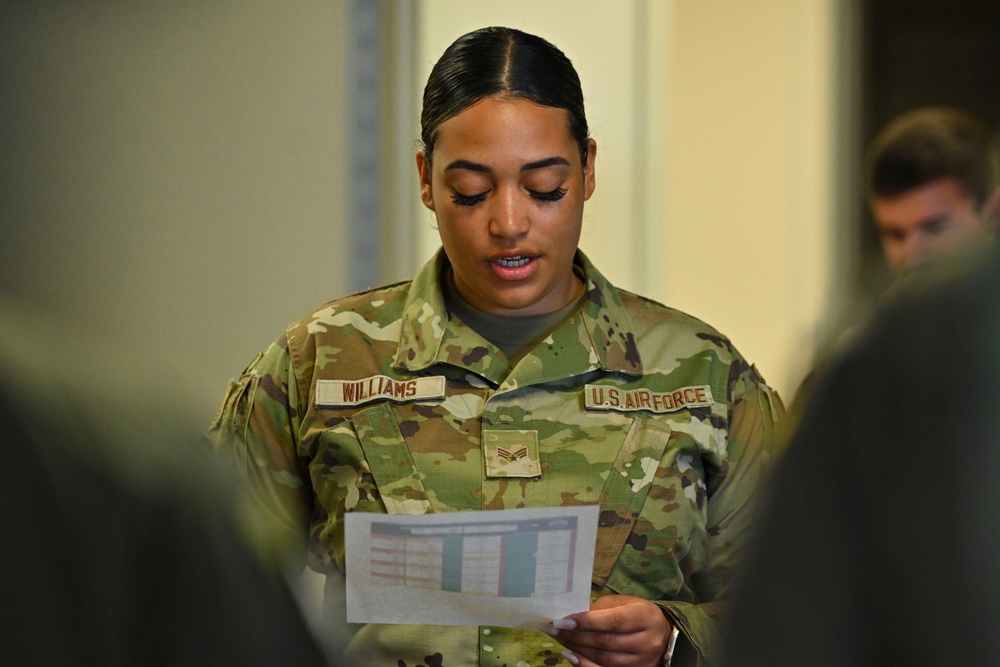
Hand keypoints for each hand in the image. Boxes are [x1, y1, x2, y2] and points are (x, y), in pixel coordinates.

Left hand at [544, 594, 671, 666]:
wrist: (661, 634)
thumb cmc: (637, 613)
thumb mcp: (623, 603)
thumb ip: (600, 609)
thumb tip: (572, 617)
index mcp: (645, 617)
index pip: (613, 621)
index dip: (586, 622)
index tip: (563, 621)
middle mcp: (647, 641)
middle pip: (606, 641)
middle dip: (576, 635)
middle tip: (555, 630)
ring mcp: (642, 661)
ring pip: (603, 658)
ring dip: (577, 649)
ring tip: (560, 640)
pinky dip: (585, 665)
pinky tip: (571, 656)